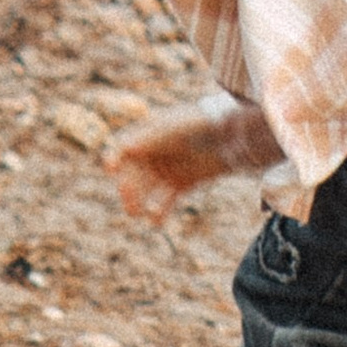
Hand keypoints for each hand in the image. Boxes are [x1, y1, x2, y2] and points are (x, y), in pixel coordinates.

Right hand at [105, 98, 278, 222]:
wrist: (235, 137)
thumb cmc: (203, 125)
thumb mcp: (176, 129)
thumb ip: (151, 138)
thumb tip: (125, 148)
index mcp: (148, 135)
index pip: (123, 147)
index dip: (114, 157)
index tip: (111, 168)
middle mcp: (154, 154)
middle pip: (132, 174)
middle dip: (127, 187)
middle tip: (129, 200)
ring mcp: (167, 170)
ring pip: (145, 191)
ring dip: (138, 202)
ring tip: (137, 213)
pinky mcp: (180, 185)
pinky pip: (164, 202)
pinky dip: (158, 212)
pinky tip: (155, 221)